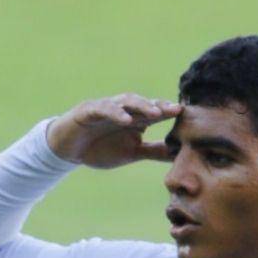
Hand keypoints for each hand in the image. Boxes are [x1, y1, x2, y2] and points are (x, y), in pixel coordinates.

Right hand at [46, 93, 180, 167]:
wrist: (68, 150)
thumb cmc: (101, 148)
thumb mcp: (132, 153)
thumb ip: (155, 152)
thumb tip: (180, 155)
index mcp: (136, 119)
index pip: (157, 113)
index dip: (171, 113)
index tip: (189, 117)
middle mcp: (124, 110)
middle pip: (145, 104)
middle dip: (161, 106)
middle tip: (176, 110)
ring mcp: (106, 108)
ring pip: (126, 101)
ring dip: (141, 105)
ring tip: (156, 113)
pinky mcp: (88, 111)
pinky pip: (103, 108)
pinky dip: (115, 112)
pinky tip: (126, 119)